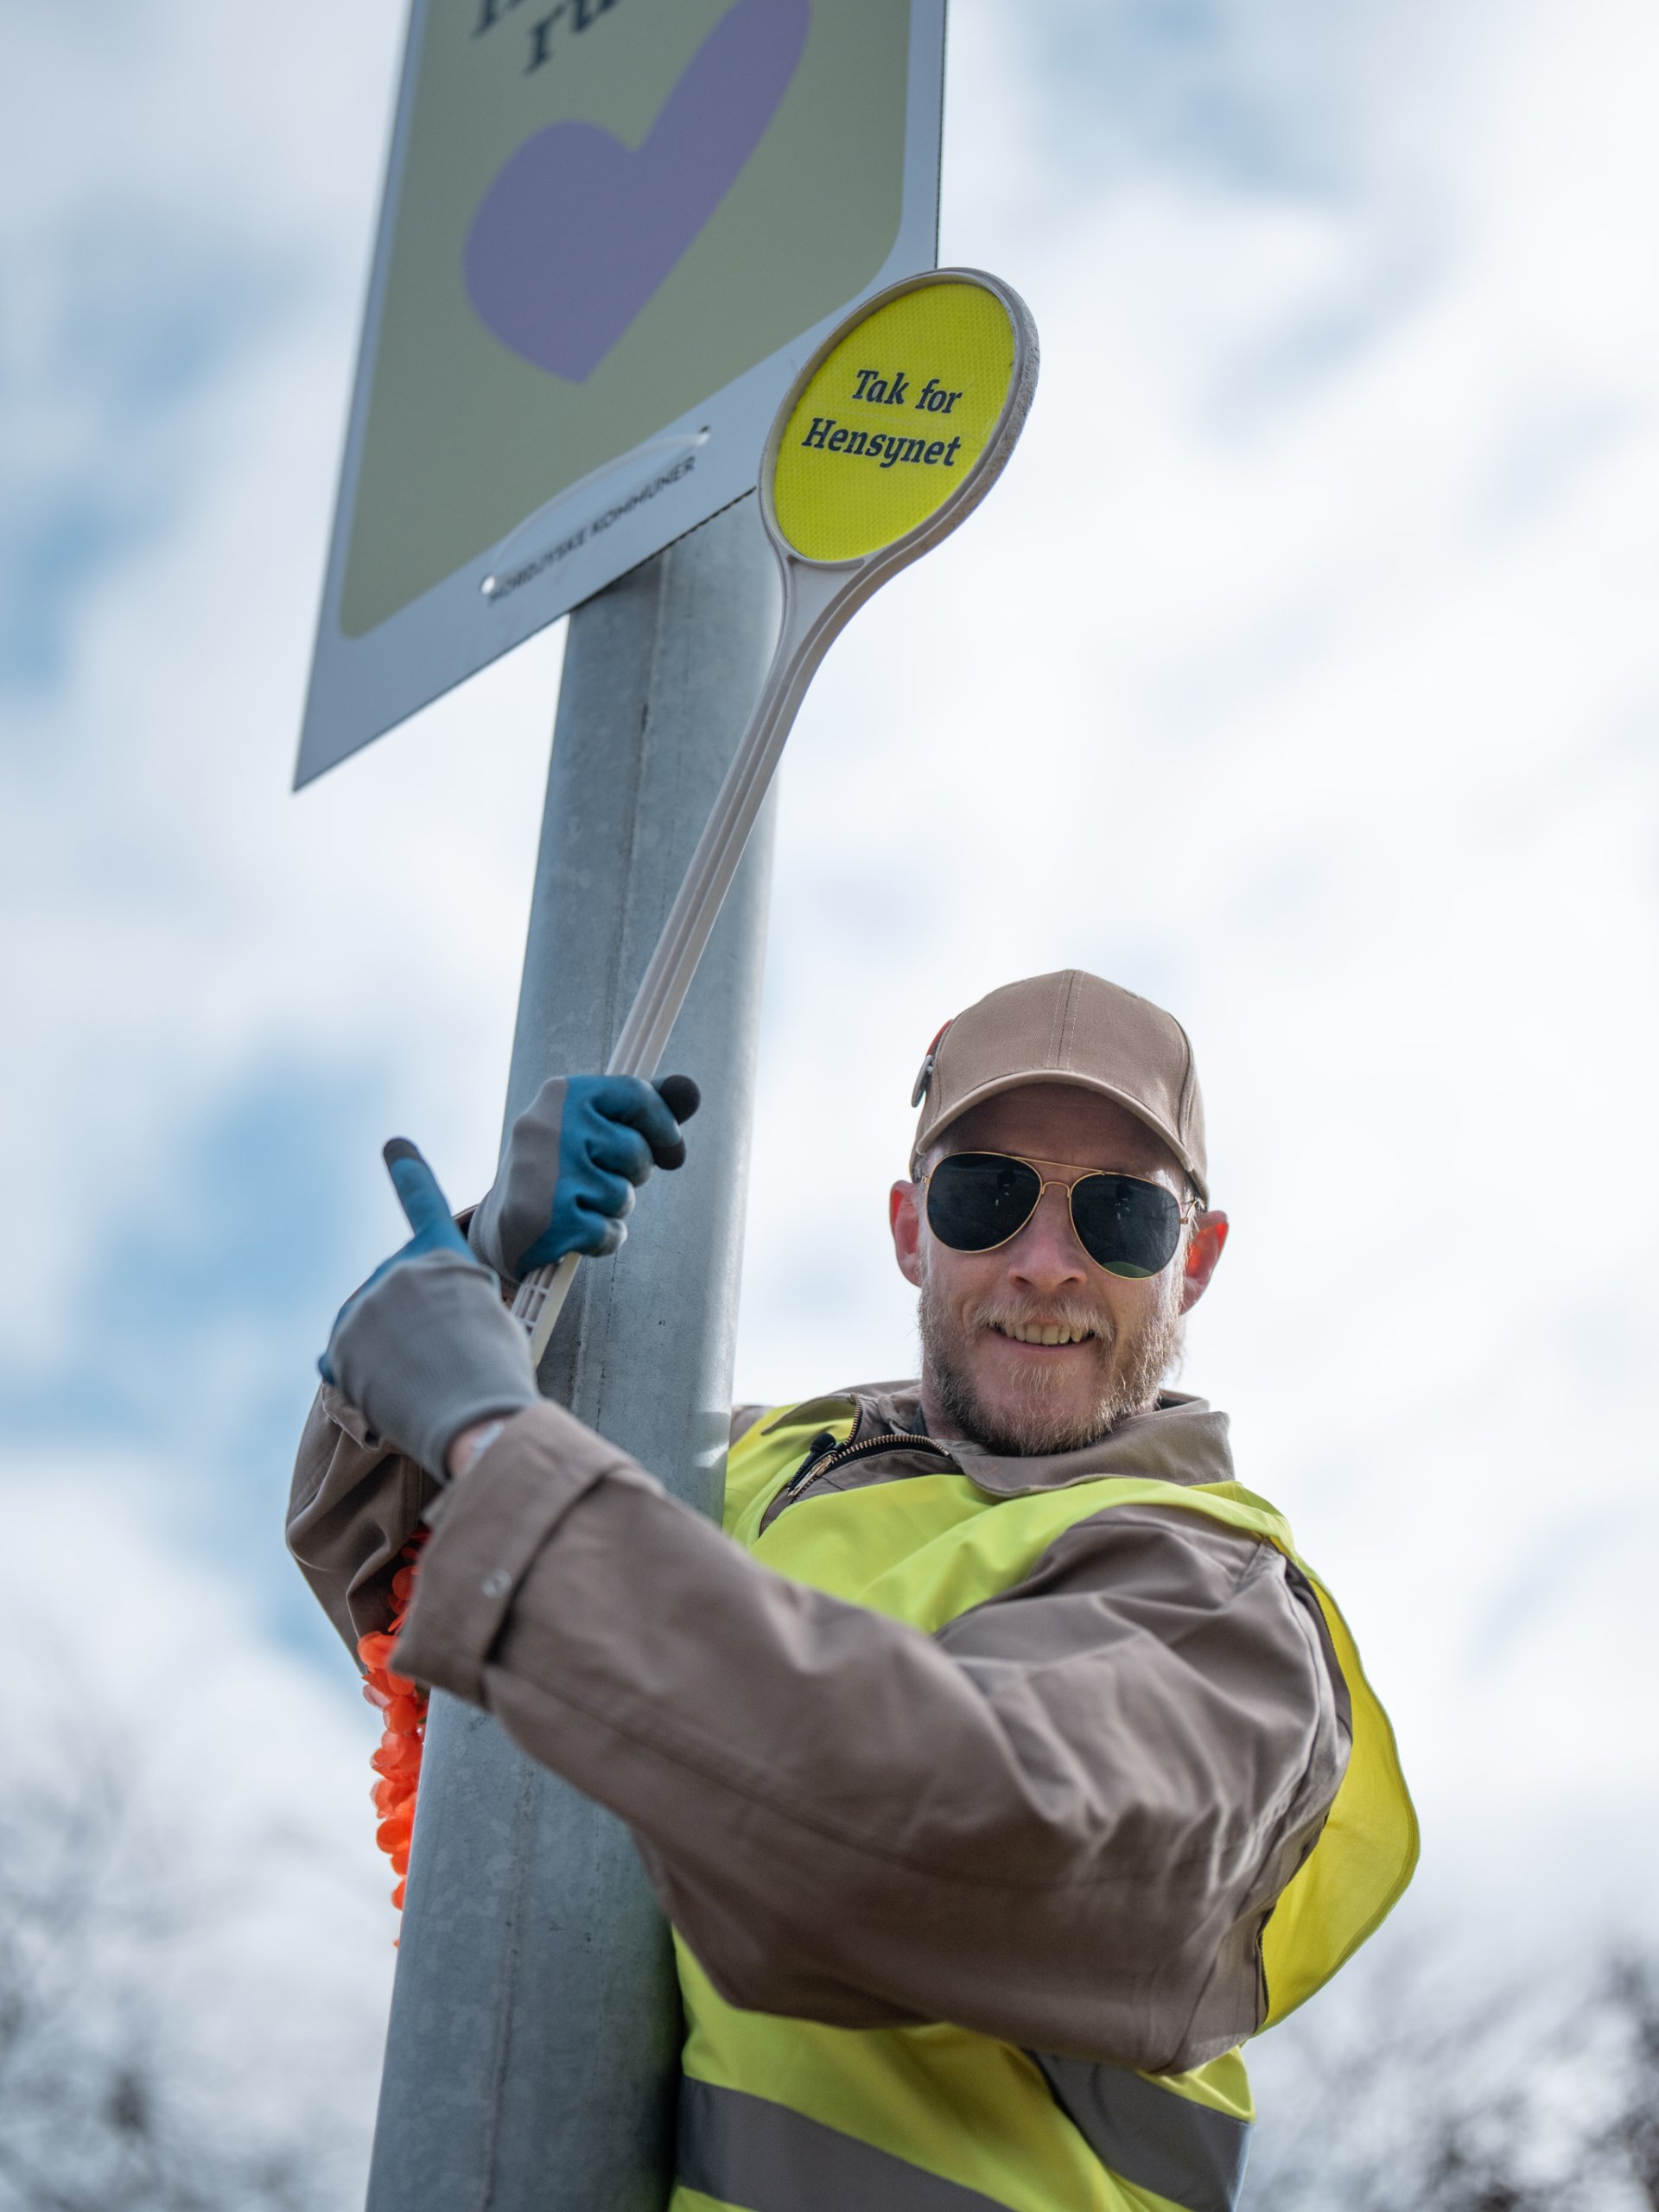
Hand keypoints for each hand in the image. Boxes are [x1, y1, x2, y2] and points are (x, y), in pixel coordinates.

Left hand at [321, 1142, 538, 1478]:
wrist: (472, 1416)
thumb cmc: (495, 1373)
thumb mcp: (489, 1317)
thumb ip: (447, 1303)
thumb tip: (404, 1326)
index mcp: (444, 1255)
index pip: (425, 1203)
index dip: (410, 1173)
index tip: (395, 1146)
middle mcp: (398, 1269)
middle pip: (393, 1291)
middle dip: (406, 1320)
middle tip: (439, 1358)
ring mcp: (365, 1306)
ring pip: (366, 1325)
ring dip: (382, 1350)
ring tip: (418, 1381)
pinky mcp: (338, 1345)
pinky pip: (340, 1358)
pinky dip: (357, 1376)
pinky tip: (383, 1393)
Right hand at [468, 1073, 699, 1283]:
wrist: (502, 1226)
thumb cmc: (559, 1170)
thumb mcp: (591, 1129)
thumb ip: (641, 1110)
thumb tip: (690, 1089)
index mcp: (560, 1095)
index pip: (635, 1094)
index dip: (663, 1123)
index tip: (668, 1143)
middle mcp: (550, 1129)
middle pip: (635, 1151)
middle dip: (633, 1173)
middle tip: (601, 1178)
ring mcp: (549, 1176)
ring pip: (623, 1196)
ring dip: (613, 1208)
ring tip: (581, 1204)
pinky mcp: (552, 1222)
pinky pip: (610, 1233)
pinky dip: (602, 1238)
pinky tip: (575, 1233)